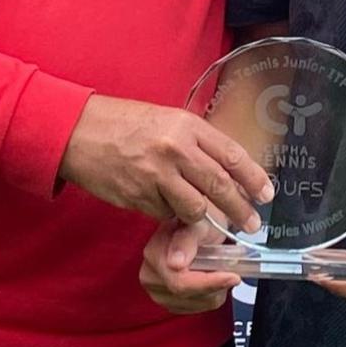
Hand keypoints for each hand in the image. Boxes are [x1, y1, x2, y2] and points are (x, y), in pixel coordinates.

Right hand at [58, 92, 273, 225]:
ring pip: (195, 208)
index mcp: (187, 125)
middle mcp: (175, 149)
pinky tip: (162, 205)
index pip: (232, 155)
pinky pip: (166, 214)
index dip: (254, 178)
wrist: (78, 132)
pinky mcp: (139, 197)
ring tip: (202, 220)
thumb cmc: (124, 123)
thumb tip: (227, 170)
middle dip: (240, 210)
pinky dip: (169, 215)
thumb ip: (196, 143)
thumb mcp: (166, 121)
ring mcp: (156, 175)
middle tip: (251, 225)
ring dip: (201, 218)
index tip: (266, 195)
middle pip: (220, 186)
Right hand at [140, 219, 241, 313]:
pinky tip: (210, 280)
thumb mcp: (198, 224)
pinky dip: (208, 296)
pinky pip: (195, 308)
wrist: (200, 227)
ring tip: (217, 270)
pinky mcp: (167, 301)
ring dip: (213, 290)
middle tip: (229, 269)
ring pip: (194, 304)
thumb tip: (176, 263)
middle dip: (214, 284)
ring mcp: (156, 290)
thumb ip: (186, 241)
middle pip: (186, 295)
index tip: (232, 276)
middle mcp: (150, 273)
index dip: (209, 282)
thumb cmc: (200, 222)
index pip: (180, 281)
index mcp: (154, 252)